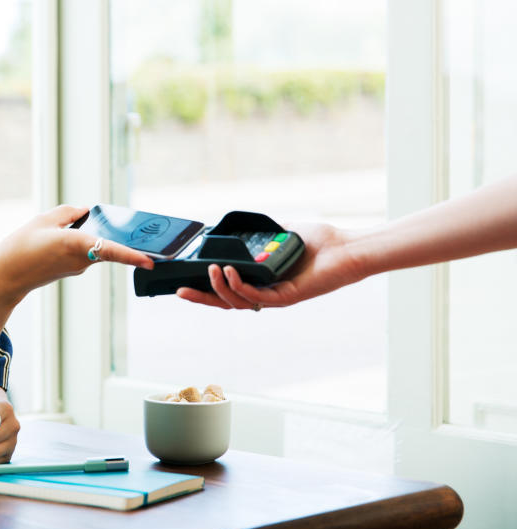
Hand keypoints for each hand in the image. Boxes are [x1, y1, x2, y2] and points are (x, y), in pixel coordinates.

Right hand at [0, 205, 154, 304]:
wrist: (5, 278)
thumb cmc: (19, 249)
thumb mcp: (41, 220)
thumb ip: (67, 213)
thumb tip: (85, 211)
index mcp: (74, 244)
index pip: (109, 249)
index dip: (132, 255)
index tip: (150, 261)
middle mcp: (81, 259)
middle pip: (108, 245)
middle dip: (119, 236)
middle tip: (133, 226)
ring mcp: (78, 267)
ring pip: (96, 247)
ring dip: (94, 235)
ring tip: (72, 225)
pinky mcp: (72, 270)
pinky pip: (86, 252)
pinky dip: (84, 242)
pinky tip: (64, 235)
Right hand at [175, 223, 365, 309]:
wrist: (348, 248)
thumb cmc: (321, 242)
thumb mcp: (281, 232)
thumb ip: (262, 232)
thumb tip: (240, 226)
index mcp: (264, 281)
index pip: (229, 289)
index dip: (207, 288)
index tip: (186, 280)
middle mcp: (268, 293)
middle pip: (227, 302)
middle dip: (201, 298)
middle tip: (180, 291)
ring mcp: (276, 297)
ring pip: (237, 301)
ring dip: (218, 288)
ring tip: (209, 270)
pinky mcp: (286, 297)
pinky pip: (255, 295)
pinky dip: (238, 285)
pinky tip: (228, 271)